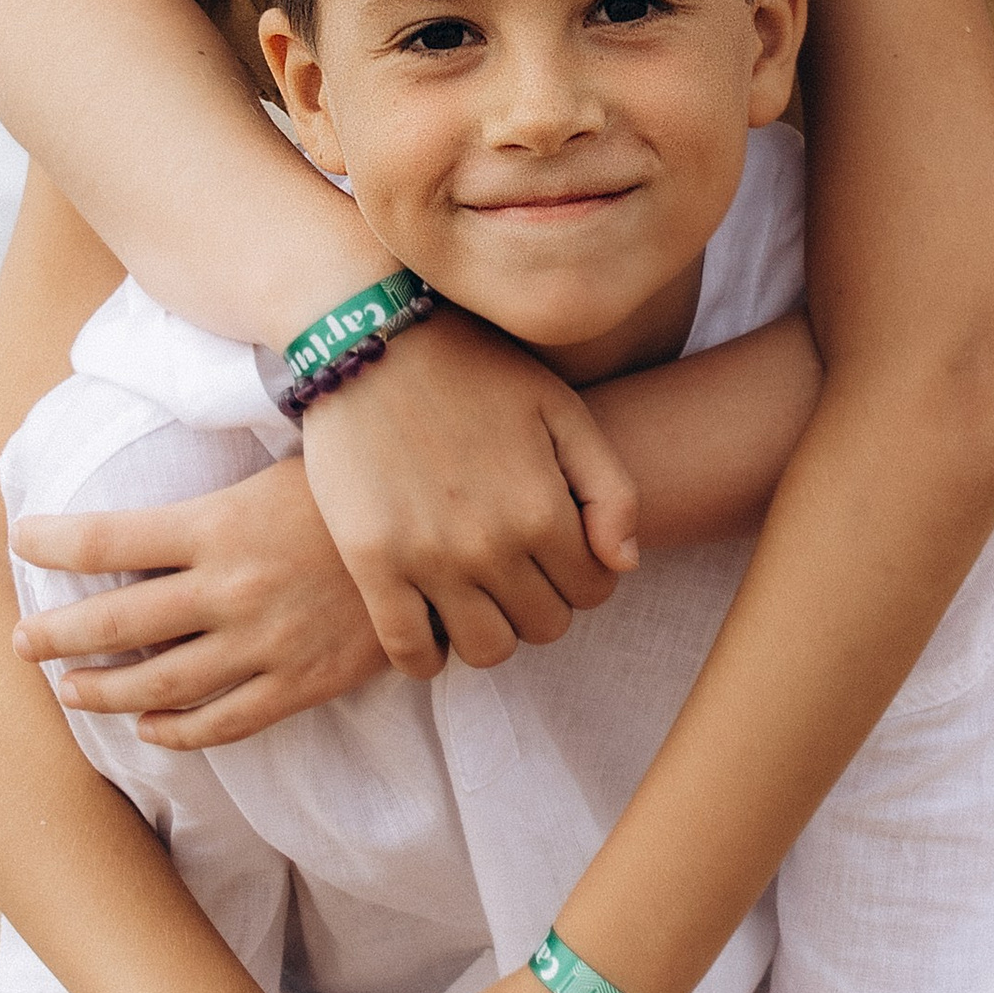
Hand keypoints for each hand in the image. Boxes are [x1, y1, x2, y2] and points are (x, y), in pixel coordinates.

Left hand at [10, 461, 389, 748]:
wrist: (447, 541)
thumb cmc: (360, 488)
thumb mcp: (285, 465)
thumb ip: (221, 492)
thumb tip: (171, 480)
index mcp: (218, 525)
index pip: (109, 537)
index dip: (53, 540)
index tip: (20, 537)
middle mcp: (229, 589)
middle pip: (117, 623)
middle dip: (57, 634)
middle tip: (20, 640)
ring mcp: (263, 644)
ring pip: (159, 685)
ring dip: (103, 692)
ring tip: (70, 691)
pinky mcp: (298, 684)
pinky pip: (222, 723)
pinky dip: (177, 732)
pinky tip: (150, 728)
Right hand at [298, 313, 639, 677]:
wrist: (373, 337)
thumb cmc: (475, 368)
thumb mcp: (562, 410)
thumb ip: (611, 489)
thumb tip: (622, 565)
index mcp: (544, 509)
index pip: (594, 591)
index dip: (584, 574)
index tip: (558, 550)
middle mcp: (491, 545)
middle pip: (545, 627)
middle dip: (542, 601)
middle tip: (519, 568)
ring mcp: (428, 560)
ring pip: (487, 651)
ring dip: (492, 632)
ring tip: (478, 594)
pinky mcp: (372, 564)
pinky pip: (410, 653)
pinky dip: (428, 655)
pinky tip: (432, 621)